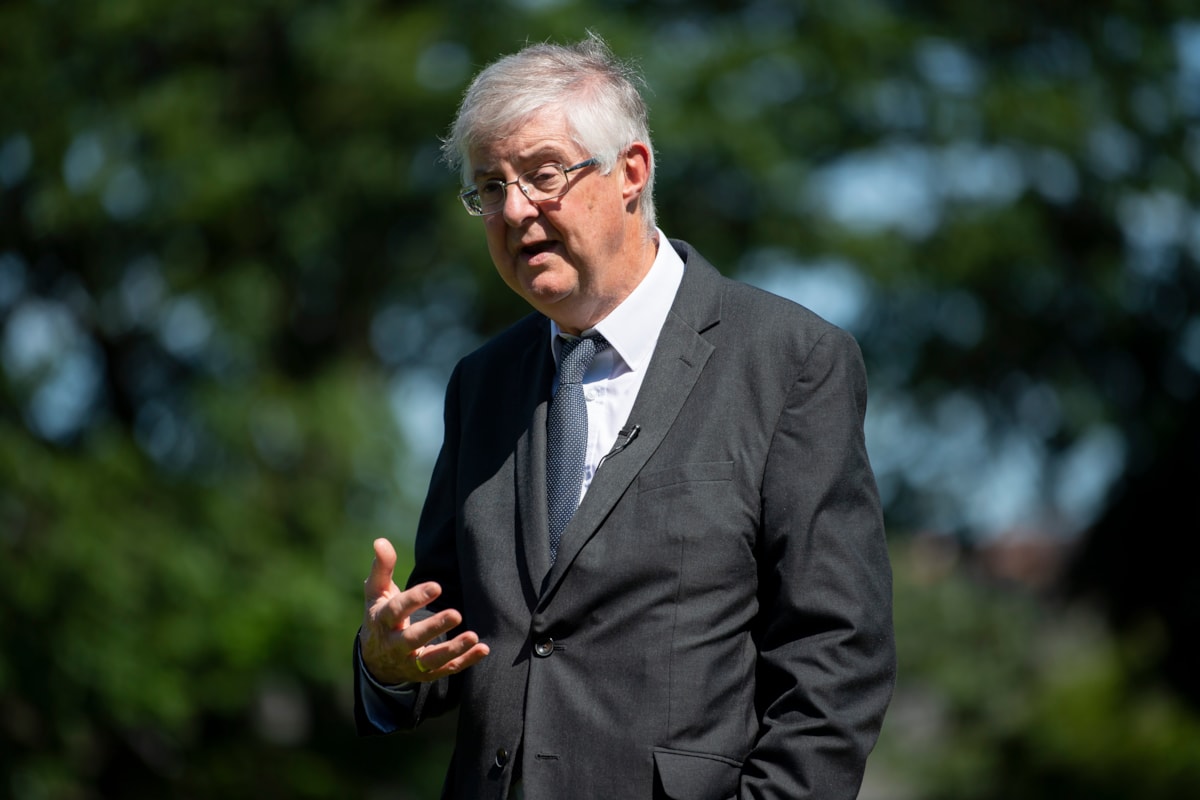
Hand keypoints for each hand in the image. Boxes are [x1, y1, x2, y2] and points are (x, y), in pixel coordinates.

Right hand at [359, 537, 489, 683]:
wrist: (374, 660)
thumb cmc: (380, 615)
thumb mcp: (376, 592)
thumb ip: (382, 568)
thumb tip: (381, 541)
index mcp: (383, 621)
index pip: (397, 610)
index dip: (416, 598)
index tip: (436, 586)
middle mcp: (395, 645)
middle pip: (414, 639)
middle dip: (434, 628)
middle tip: (456, 614)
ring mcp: (410, 662)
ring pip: (431, 660)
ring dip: (453, 649)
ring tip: (473, 636)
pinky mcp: (425, 674)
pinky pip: (446, 669)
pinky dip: (465, 661)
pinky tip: (482, 649)